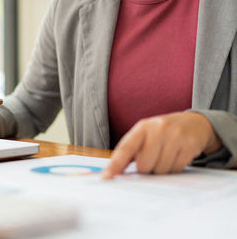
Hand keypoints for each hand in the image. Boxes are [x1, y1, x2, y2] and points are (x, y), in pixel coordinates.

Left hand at [103, 112, 221, 178]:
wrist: (194, 123)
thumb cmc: (163, 132)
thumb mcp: (145, 135)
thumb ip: (130, 151)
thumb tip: (114, 171)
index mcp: (142, 127)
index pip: (125, 148)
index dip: (115, 164)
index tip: (106, 176)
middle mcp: (158, 129)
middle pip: (144, 165)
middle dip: (146, 168)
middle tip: (152, 159)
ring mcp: (175, 136)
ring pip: (160, 170)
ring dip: (160, 169)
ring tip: (164, 156)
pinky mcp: (189, 145)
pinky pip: (176, 169)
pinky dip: (174, 168)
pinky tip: (176, 157)